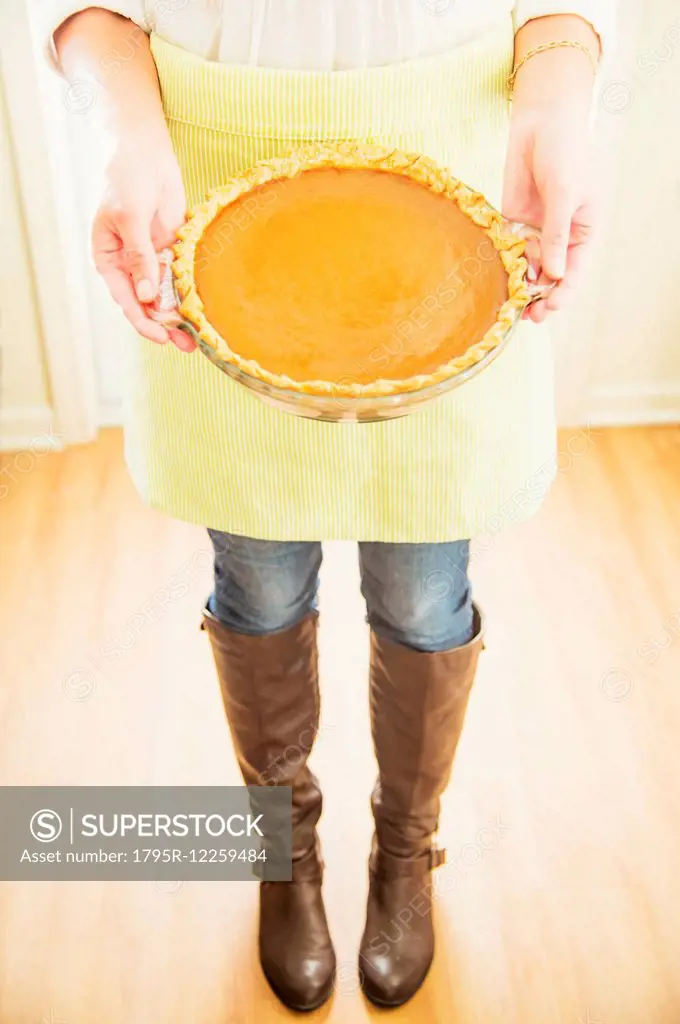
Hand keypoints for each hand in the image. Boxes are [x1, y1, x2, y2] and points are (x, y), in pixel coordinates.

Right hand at [92, 133, 194, 350]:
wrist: (145, 152)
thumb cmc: (127, 180)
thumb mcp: (130, 218)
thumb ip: (140, 257)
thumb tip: (148, 296)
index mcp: (109, 260)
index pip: (125, 298)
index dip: (142, 320)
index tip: (161, 336)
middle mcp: (130, 265)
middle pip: (147, 304)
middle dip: (165, 325)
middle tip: (186, 345)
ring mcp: (152, 259)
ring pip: (166, 296)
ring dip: (180, 315)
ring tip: (198, 337)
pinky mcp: (171, 251)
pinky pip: (181, 278)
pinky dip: (190, 293)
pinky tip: (204, 309)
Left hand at [502, 52, 597, 323]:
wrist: (542, 122)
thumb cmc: (565, 153)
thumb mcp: (565, 194)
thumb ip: (557, 234)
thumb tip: (553, 274)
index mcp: (582, 233)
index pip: (574, 272)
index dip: (563, 294)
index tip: (549, 309)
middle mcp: (559, 237)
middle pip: (549, 277)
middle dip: (540, 297)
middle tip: (528, 316)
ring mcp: (535, 231)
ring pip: (527, 269)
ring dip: (519, 287)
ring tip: (509, 303)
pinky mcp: (513, 222)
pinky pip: (508, 251)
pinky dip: (503, 267)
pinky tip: (495, 280)